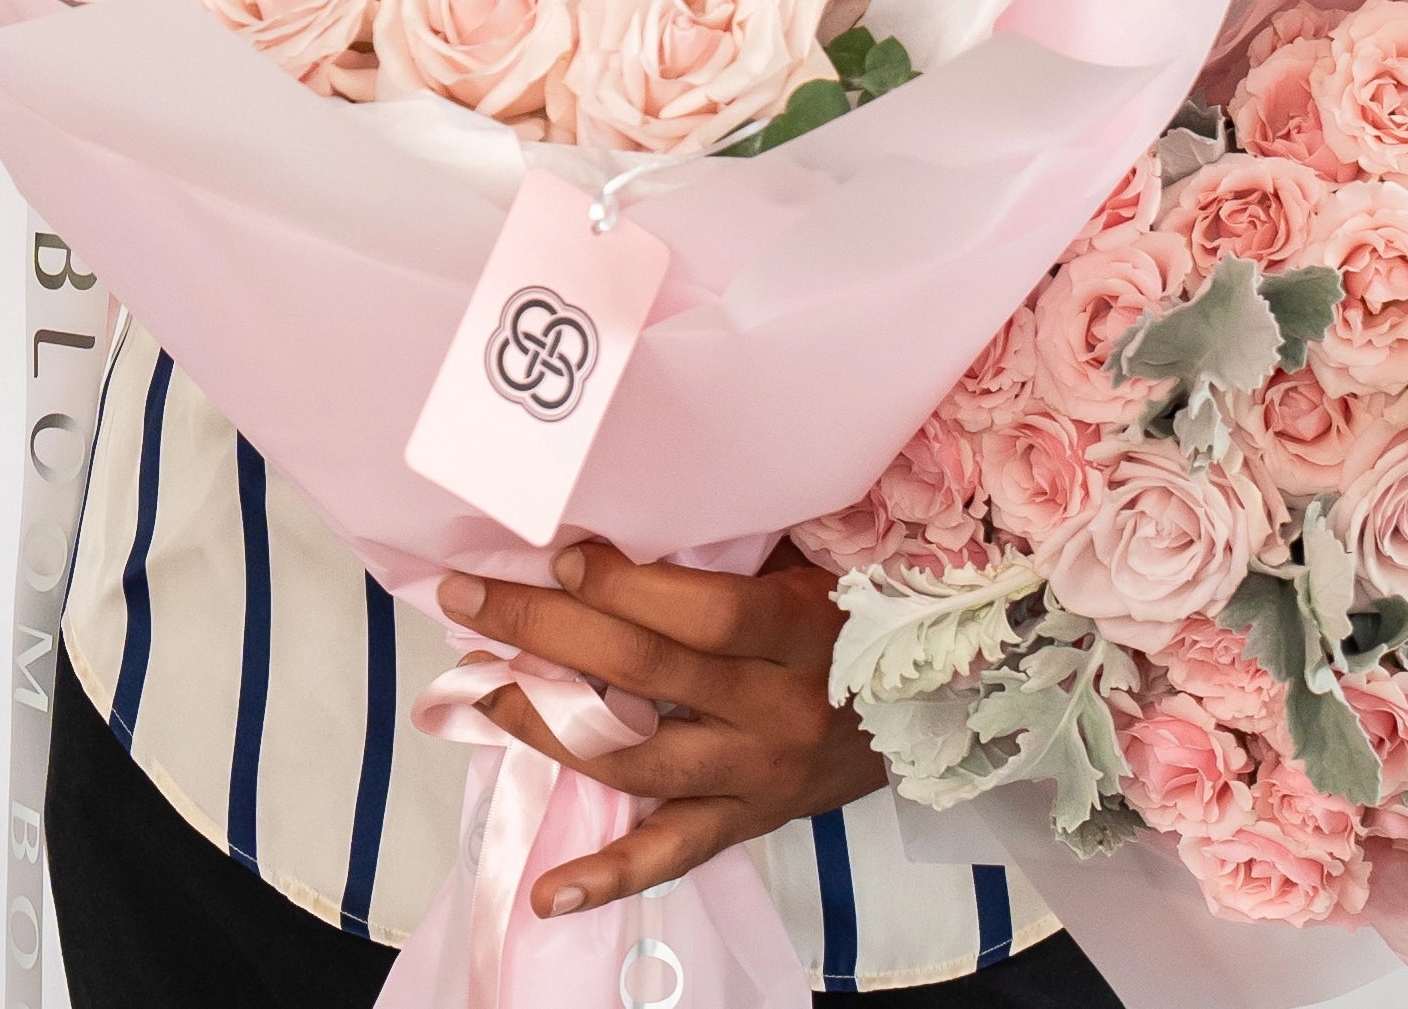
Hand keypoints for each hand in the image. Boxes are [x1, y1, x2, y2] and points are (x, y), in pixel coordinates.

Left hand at [438, 540, 882, 915]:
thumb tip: (627, 515)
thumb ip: (739, 549)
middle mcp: (778, 710)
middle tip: (471, 600)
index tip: (563, 555)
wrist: (936, 704)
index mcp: (803, 630)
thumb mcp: (816, 561)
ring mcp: (760, 776)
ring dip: (548, 725)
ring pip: (639, 760)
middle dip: (547, 632)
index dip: (627, 586)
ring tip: (479, 691)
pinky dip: (611, 876)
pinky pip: (676, 853)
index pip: (703, 613)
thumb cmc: (859, 607)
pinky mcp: (752, 821)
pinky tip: (551, 892)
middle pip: (648, 675)